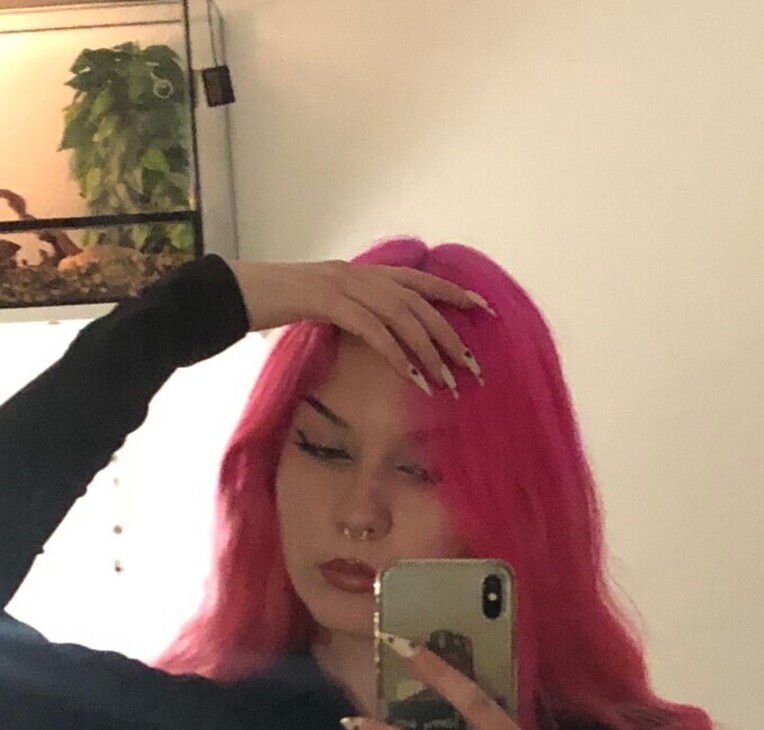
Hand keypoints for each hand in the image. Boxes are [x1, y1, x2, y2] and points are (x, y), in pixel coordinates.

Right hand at [227, 258, 493, 392]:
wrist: (238, 290)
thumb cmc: (280, 303)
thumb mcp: (327, 305)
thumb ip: (358, 314)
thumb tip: (386, 338)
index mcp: (363, 273)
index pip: (420, 281)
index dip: (453, 294)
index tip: (484, 310)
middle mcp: (360, 275)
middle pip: (419, 303)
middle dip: (450, 334)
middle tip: (473, 366)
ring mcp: (344, 286)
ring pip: (402, 317)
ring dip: (429, 351)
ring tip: (448, 381)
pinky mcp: (328, 304)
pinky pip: (373, 331)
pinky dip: (397, 355)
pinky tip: (413, 378)